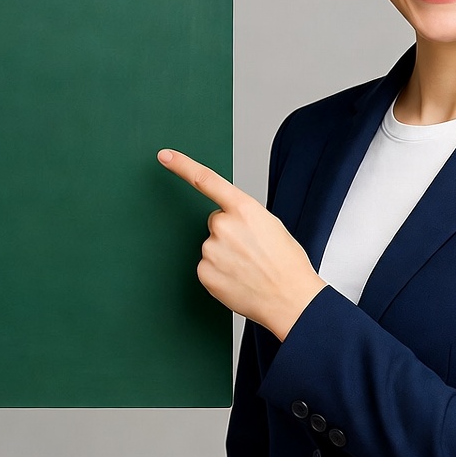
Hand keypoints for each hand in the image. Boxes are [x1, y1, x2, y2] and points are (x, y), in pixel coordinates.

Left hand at [157, 148, 324, 341]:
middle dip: (229, 232)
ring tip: (249, 267)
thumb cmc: (287, 264)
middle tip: (252, 250)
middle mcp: (223, 225)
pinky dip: (220, 272)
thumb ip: (245, 216)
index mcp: (244, 208)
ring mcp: (211, 250)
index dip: (182, 165)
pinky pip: (207, 266)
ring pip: (212, 245)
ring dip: (225, 254)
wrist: (290, 300)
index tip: (165, 156)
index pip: (206, 180)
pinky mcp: (204, 272)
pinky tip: (239, 279)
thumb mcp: (272, 226)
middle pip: (215, 221)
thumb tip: (232, 221)